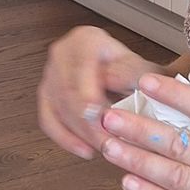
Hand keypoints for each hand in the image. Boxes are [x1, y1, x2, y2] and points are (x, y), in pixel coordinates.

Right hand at [37, 26, 173, 158]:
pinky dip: (66, 138)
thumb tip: (128, 85)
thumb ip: (134, 77)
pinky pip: (48, 120)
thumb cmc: (133, 72)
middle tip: (106, 139)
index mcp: (86, 40)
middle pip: (67, 91)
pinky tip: (83, 149)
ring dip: (79, 133)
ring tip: (102, 146)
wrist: (127, 78)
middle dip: (87, 121)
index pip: (81, 68)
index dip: (88, 94)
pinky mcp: (47, 95)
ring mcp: (51, 74)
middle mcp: (64, 53)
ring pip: (57, 108)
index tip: (99, 116)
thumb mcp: (141, 70)